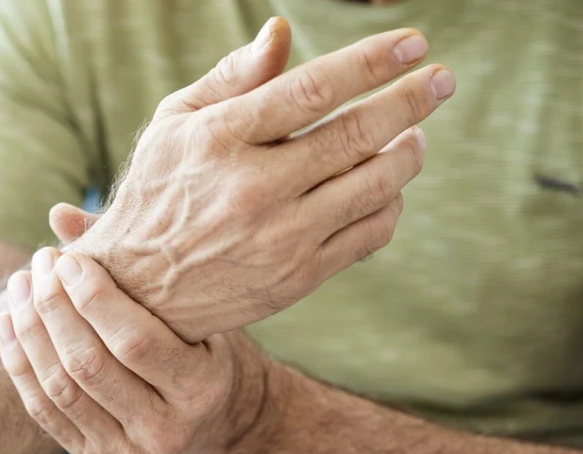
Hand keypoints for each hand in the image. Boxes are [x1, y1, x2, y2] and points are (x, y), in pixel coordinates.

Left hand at [0, 246, 266, 453]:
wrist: (215, 414)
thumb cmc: (203, 345)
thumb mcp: (192, 308)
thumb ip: (133, 262)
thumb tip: (60, 215)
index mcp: (199, 388)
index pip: (134, 342)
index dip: (93, 298)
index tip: (69, 258)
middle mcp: (164, 428)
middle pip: (89, 365)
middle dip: (55, 307)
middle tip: (42, 263)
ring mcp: (127, 450)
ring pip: (61, 388)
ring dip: (31, 330)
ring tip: (21, 285)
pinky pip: (44, 411)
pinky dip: (20, 363)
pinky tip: (10, 322)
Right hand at [70, 18, 454, 342]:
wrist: (140, 292)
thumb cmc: (157, 194)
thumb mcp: (174, 126)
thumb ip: (230, 78)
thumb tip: (281, 32)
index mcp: (220, 141)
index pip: (311, 90)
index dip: (369, 62)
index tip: (413, 45)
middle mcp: (254, 189)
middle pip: (354, 135)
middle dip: (411, 101)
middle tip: (443, 79)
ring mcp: (280, 238)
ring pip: (373, 187)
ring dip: (408, 154)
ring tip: (416, 136)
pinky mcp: (298, 277)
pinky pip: (369, 235)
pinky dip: (390, 205)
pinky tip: (387, 188)